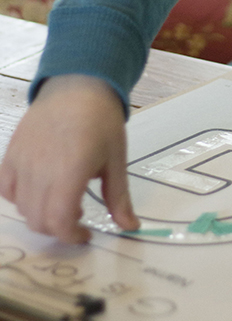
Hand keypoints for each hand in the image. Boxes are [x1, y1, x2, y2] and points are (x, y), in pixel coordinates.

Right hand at [0, 75, 138, 243]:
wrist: (78, 85)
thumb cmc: (102, 121)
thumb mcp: (116, 160)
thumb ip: (119, 198)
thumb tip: (131, 227)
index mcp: (70, 171)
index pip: (59, 221)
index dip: (71, 235)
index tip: (86, 233)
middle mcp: (40, 169)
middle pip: (39, 219)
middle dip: (59, 227)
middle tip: (78, 214)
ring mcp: (21, 161)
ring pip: (22, 207)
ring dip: (41, 214)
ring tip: (62, 197)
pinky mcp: (11, 153)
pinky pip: (6, 189)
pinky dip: (20, 198)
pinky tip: (39, 188)